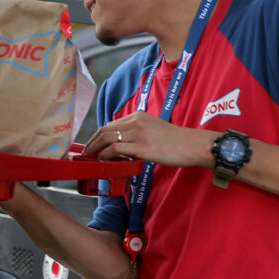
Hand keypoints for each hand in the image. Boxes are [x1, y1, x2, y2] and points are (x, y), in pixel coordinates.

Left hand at [83, 111, 214, 167]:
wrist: (192, 145)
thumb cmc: (176, 142)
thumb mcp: (154, 130)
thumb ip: (138, 135)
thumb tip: (123, 148)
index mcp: (138, 116)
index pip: (111, 124)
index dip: (98, 136)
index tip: (92, 145)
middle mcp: (135, 122)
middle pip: (104, 130)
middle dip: (91, 142)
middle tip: (85, 154)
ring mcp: (138, 134)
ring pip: (106, 138)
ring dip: (94, 149)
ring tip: (90, 159)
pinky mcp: (141, 147)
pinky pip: (115, 149)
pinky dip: (105, 156)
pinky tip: (103, 162)